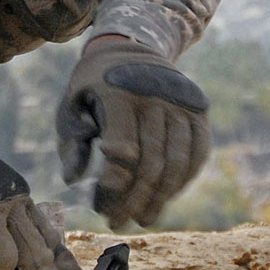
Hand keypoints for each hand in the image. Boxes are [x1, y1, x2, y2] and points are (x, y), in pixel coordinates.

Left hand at [57, 37, 210, 229]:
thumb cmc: (93, 84)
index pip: (122, 150)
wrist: (131, 46)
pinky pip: (197, 152)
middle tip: (119, 223)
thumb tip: (74, 180)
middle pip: (150, 162)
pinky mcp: (198, 109)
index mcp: (118, 93)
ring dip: (161, 197)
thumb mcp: (71, 103)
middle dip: (134, 200)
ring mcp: (181, 102)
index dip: (113, 184)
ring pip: (177, 162)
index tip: (101, 207)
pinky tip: (167, 196)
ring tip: (144, 218)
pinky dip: (184, 179)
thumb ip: (71, 141)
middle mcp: (155, 96)